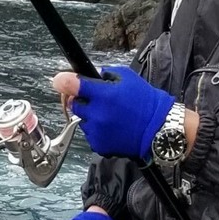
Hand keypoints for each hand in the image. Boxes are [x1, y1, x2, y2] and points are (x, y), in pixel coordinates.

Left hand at [52, 65, 174, 161]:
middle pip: (74, 105)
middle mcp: (98, 114)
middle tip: (98, 100)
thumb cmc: (146, 101)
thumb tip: (86, 74)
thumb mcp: (127, 78)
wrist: (159, 129)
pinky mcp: (99, 145)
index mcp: (104, 95)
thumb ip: (104, 74)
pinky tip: (112, 127)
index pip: (73, 86)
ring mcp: (98, 132)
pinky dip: (97, 131)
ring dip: (91, 117)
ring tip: (110, 116)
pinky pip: (91, 134)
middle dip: (83, 101)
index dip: (64, 82)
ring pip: (82, 121)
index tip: (59, 80)